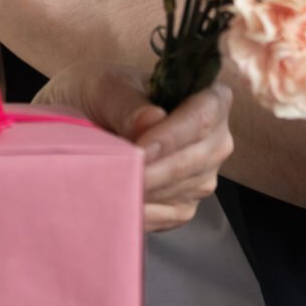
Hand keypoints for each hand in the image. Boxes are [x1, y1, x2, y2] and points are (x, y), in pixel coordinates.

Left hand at [41, 65, 232, 231]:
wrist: (89, 119)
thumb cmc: (106, 96)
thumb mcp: (110, 89)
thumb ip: (128, 105)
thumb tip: (148, 122)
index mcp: (209, 98)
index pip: (202, 117)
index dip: (173, 136)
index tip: (141, 150)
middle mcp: (216, 139)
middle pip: (195, 159)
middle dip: (156, 170)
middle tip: (119, 173)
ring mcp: (204, 175)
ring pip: (183, 189)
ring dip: (147, 190)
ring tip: (112, 184)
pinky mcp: (186, 204)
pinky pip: (171, 215)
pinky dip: (143, 210)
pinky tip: (118, 201)